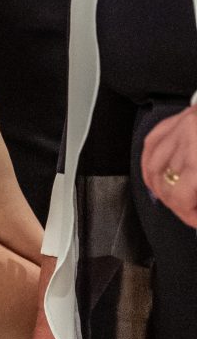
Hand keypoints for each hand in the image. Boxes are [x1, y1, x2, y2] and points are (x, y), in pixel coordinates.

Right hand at [141, 104, 196, 227]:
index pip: (182, 198)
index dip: (190, 217)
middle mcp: (185, 142)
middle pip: (167, 186)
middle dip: (177, 206)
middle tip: (190, 214)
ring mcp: (176, 130)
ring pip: (153, 168)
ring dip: (159, 189)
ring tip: (172, 200)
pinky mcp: (172, 122)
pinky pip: (149, 146)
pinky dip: (148, 165)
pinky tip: (154, 177)